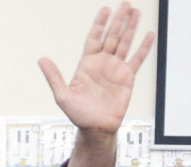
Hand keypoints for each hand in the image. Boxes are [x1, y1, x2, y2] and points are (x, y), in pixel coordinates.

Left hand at [37, 2, 153, 136]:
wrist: (96, 129)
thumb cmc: (79, 114)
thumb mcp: (63, 95)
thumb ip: (54, 77)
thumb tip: (42, 60)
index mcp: (87, 64)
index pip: (94, 38)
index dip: (99, 24)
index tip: (105, 9)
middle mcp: (102, 63)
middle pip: (112, 36)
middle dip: (118, 20)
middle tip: (126, 4)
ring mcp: (116, 69)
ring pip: (125, 43)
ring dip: (131, 28)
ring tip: (136, 12)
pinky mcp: (127, 78)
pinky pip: (137, 60)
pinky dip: (143, 48)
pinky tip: (149, 35)